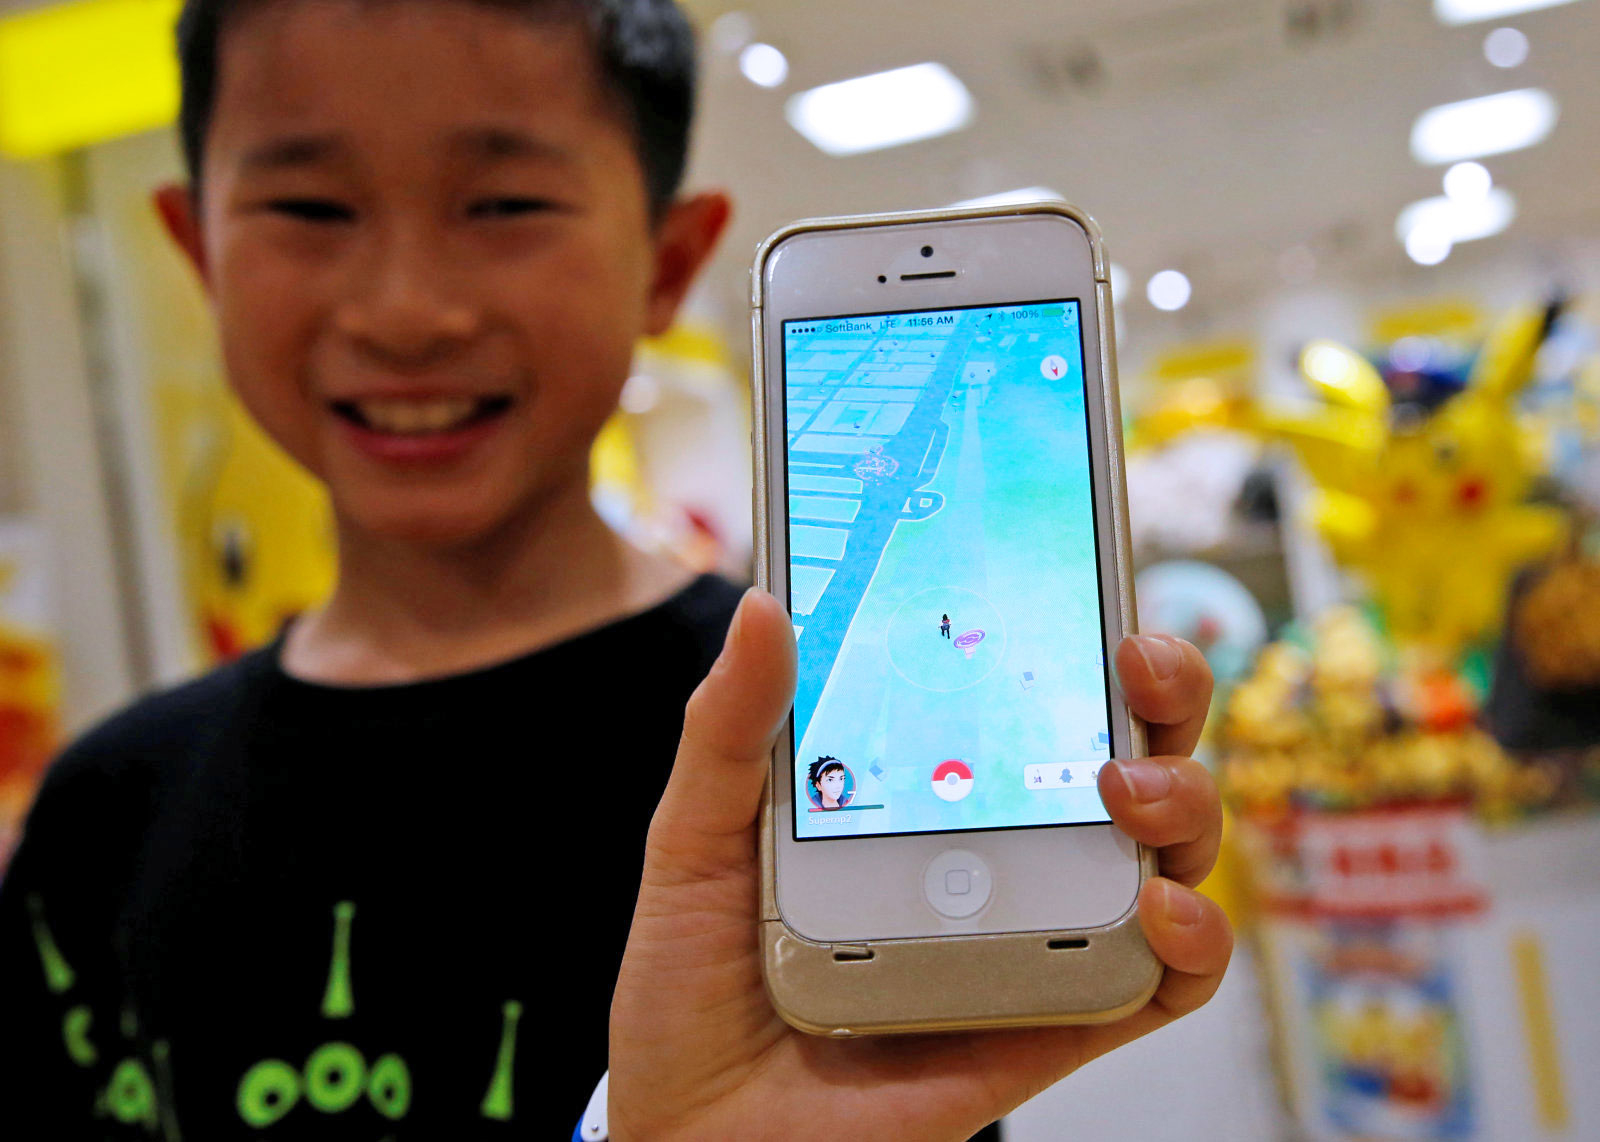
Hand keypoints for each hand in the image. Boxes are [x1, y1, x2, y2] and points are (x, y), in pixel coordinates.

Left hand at [609, 590, 1229, 1140]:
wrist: (695, 1128)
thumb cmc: (696, 981)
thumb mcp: (697, 837)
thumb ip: (729, 727)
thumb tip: (763, 604)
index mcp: (930, 786)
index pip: (1031, 689)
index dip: (1082, 624)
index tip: (1085, 566)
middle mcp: (1003, 849)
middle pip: (1130, 749)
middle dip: (1164, 688)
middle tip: (1131, 660)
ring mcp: (1037, 931)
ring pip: (1171, 849)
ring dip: (1186, 797)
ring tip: (1127, 785)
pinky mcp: (1056, 1022)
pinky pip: (1165, 978)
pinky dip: (1195, 937)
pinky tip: (1157, 906)